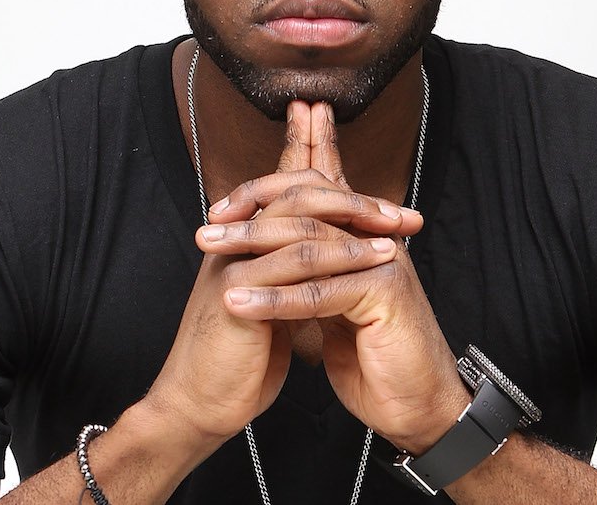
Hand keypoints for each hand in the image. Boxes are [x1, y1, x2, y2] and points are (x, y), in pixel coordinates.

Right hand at [144, 102, 411, 447]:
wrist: (199, 404)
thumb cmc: (239, 361)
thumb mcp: (273, 307)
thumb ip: (293, 279)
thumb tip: (333, 263)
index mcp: (244, 240)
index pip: (295, 194)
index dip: (345, 198)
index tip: (391, 213)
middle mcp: (236, 239)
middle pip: (297, 193)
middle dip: (354, 201)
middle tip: (397, 214)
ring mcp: (234, 259)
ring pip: (299, 223)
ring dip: (352, 226)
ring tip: (393, 235)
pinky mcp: (236, 287)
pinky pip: (294, 261)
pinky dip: (338, 259)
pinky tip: (370, 264)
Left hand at [200, 102, 470, 452]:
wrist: (415, 404)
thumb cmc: (374, 360)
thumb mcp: (334, 309)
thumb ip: (314, 276)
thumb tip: (271, 258)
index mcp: (362, 237)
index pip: (315, 194)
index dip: (268, 192)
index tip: (219, 209)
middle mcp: (374, 239)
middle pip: (308, 210)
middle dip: (252, 215)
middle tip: (207, 228)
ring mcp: (383, 261)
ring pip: (309, 246)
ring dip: (255, 247)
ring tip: (213, 253)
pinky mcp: (385, 291)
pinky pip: (321, 291)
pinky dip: (276, 298)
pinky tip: (238, 302)